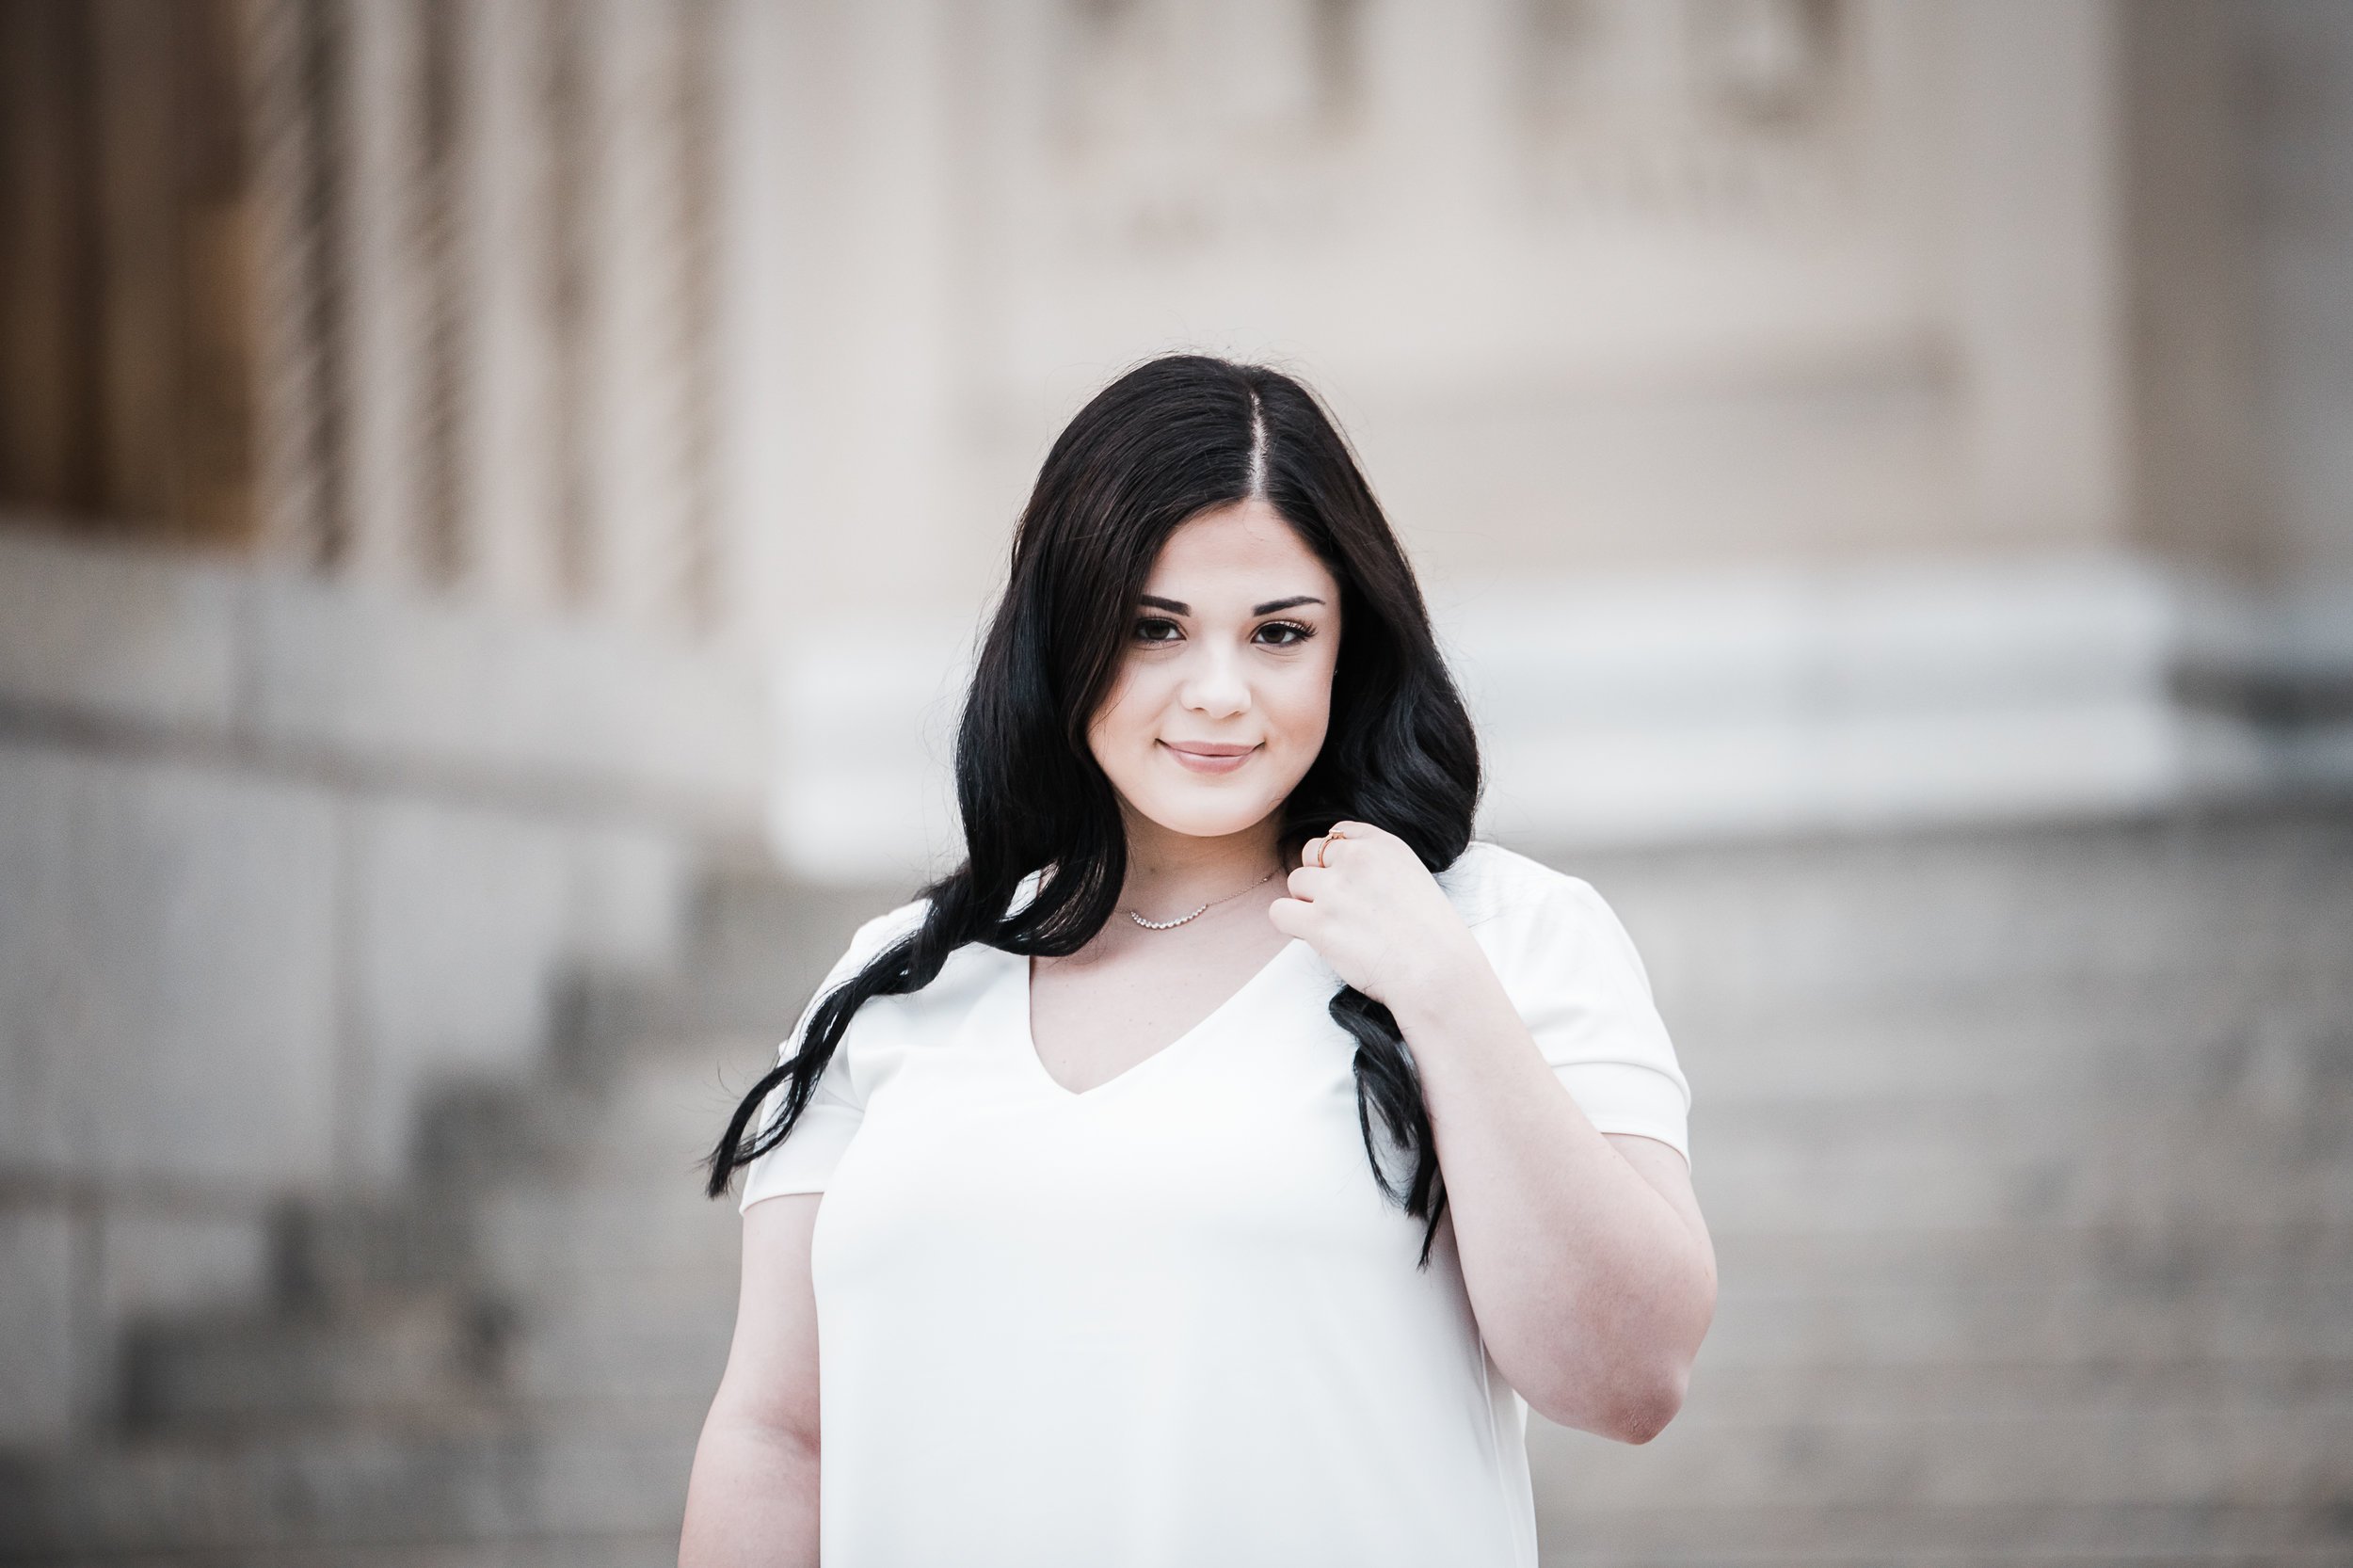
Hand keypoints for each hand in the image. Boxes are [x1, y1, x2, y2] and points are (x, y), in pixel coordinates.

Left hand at [1267, 820, 1483, 1014]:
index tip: (1347, 883)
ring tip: (1334, 927)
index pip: (1338, 833)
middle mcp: (1357, 860)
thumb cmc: (1432, 940)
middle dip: (1319, 881)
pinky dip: (1290, 925)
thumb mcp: (1412, 880)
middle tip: (1340, 910)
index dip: (1335, 861)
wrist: (1437, 973)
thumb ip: (1377, 868)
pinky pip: (1279, 912)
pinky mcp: (1318, 922)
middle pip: (1310, 855)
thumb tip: (1341, 876)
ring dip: (1306, 904)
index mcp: (1383, 846)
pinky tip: (1314, 937)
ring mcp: (1335, 890)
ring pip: (1295, 883)